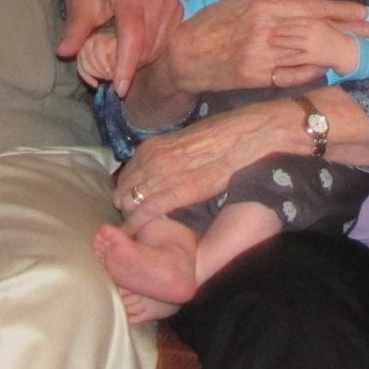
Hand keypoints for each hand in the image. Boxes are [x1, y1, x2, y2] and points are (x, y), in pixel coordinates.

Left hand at [57, 0, 182, 96]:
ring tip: (122, 59)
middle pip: (147, 47)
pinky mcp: (176, 6)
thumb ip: (74, 29)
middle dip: (130, 66)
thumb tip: (64, 52)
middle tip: (111, 74)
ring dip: (141, 60)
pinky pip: (167, 39)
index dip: (126, 66)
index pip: (133, 37)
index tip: (119, 89)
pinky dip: (152, 50)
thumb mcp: (79, 1)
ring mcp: (169, 0)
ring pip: (159, 47)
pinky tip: (136, 49)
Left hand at [113, 102, 296, 229]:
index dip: (125, 190)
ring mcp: (165, 172)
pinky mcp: (180, 190)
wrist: (246, 134)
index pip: (126, 174)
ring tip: (127, 231)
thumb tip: (160, 170)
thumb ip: (167, 156)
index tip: (126, 203)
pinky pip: (148, 210)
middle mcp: (153, 158)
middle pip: (124, 188)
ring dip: (128, 216)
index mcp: (153, 147)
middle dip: (123, 205)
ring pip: (132, 201)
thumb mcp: (184, 142)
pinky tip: (131, 233)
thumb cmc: (221, 137)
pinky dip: (136, 223)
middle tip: (126, 220)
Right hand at [162, 0, 368, 95]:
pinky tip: (328, 68)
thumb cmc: (213, 24)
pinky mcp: (256, 76)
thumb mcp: (241, 0)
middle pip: (315, 28)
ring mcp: (262, 54)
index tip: (363, 12)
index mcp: (262, 5)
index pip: (310, 6)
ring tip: (357, 50)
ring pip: (308, 51)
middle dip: (346, 29)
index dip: (340, 10)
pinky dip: (312, 71)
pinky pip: (292, 74)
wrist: (184, 54)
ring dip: (335, 51)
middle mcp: (265, 28)